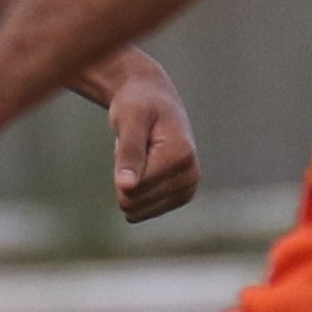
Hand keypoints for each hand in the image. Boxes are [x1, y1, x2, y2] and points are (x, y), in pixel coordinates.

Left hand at [104, 57, 200, 223]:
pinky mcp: (181, 197)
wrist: (153, 99)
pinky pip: (143, 211)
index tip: (134, 141)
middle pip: (134, 203)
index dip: (121, 168)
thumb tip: (126, 187)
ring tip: (141, 157)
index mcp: (181, 157)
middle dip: (125, 177)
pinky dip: (138, 190)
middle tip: (135, 150)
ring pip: (137, 210)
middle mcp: (190, 177)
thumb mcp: (129, 120)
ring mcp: (188, 189)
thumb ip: (129, 152)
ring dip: (131, 183)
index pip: (132, 191)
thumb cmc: (139, 104)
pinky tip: (147, 167)